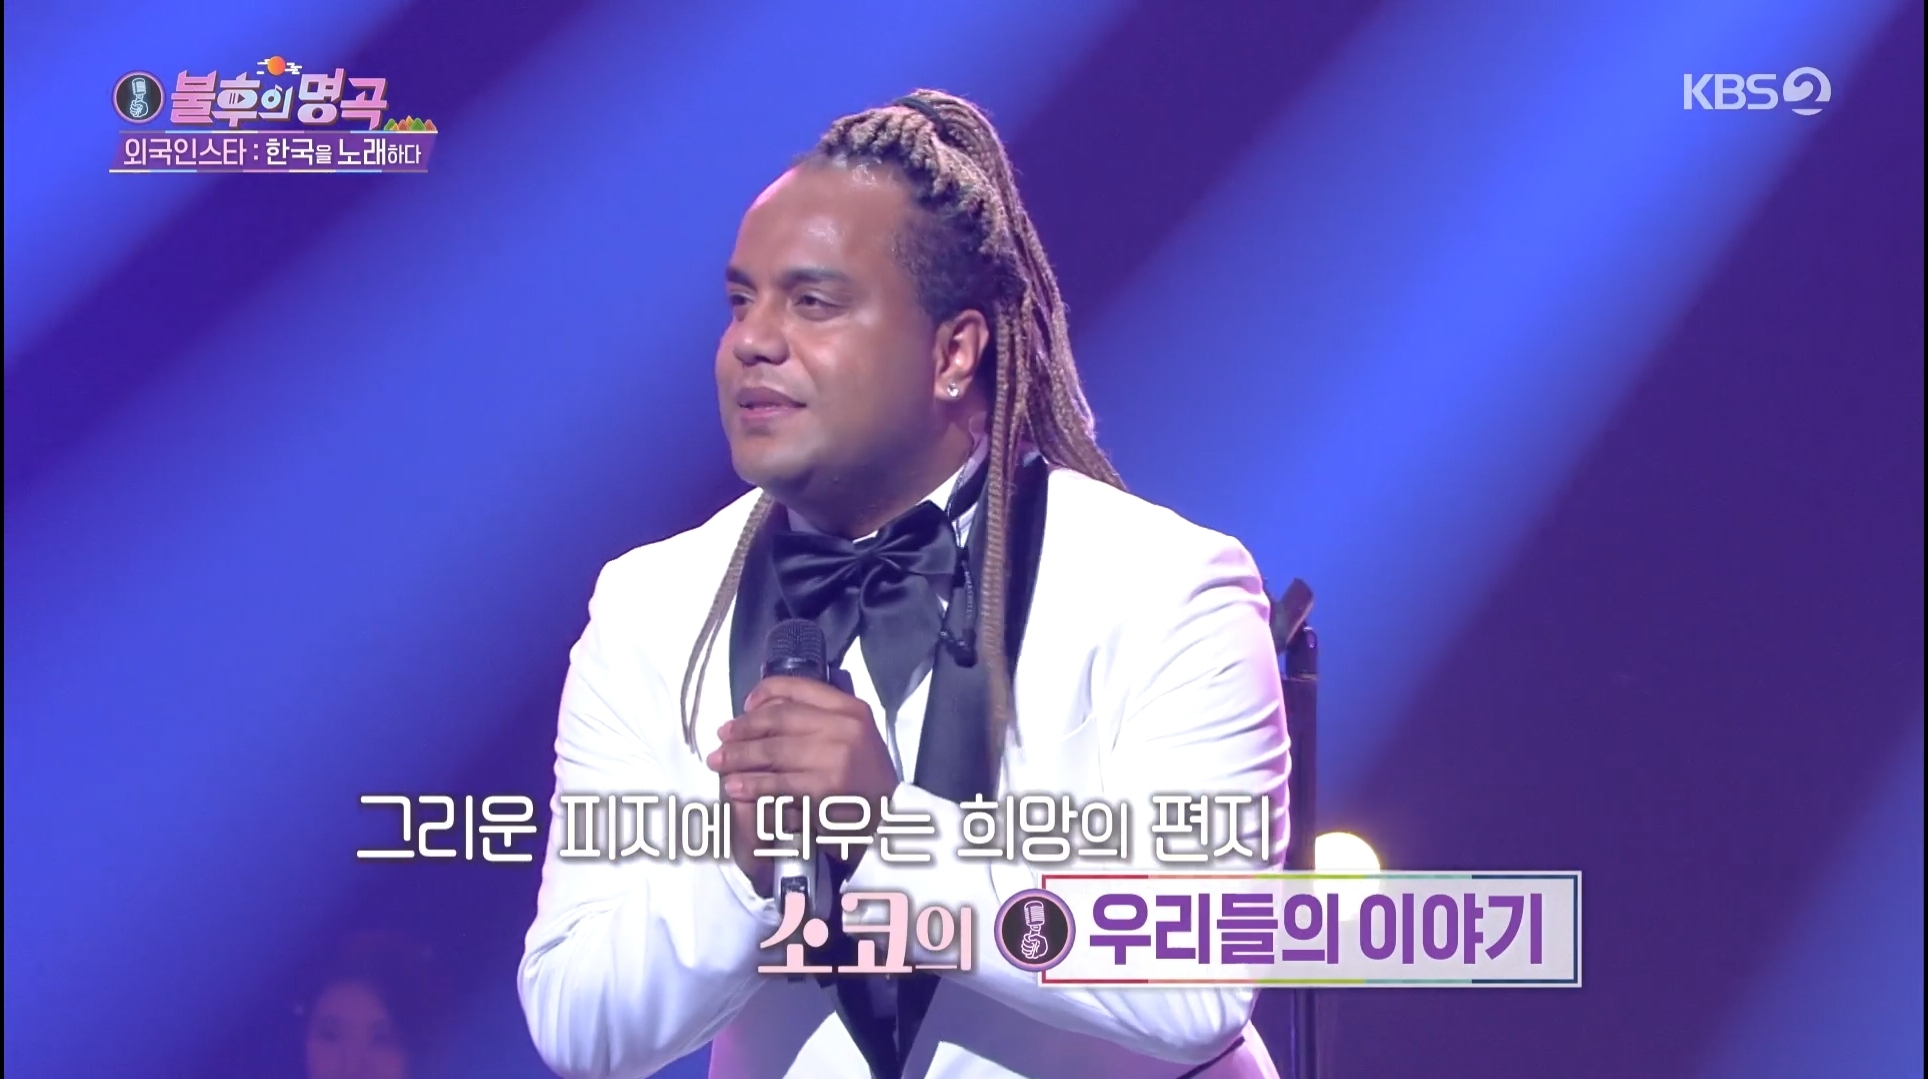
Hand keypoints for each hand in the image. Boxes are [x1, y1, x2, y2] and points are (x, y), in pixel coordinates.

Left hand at [706, 676, 897, 889]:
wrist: (891, 819)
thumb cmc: (864, 776)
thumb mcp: (852, 734)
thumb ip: (817, 717)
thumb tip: (763, 706)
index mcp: (850, 708)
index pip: (798, 688)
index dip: (764, 693)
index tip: (745, 706)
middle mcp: (845, 727)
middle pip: (779, 720)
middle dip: (743, 729)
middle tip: (721, 738)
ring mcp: (836, 757)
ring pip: (773, 751)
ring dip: (740, 757)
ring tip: (719, 762)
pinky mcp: (825, 789)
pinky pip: (778, 784)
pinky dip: (752, 785)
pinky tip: (734, 787)